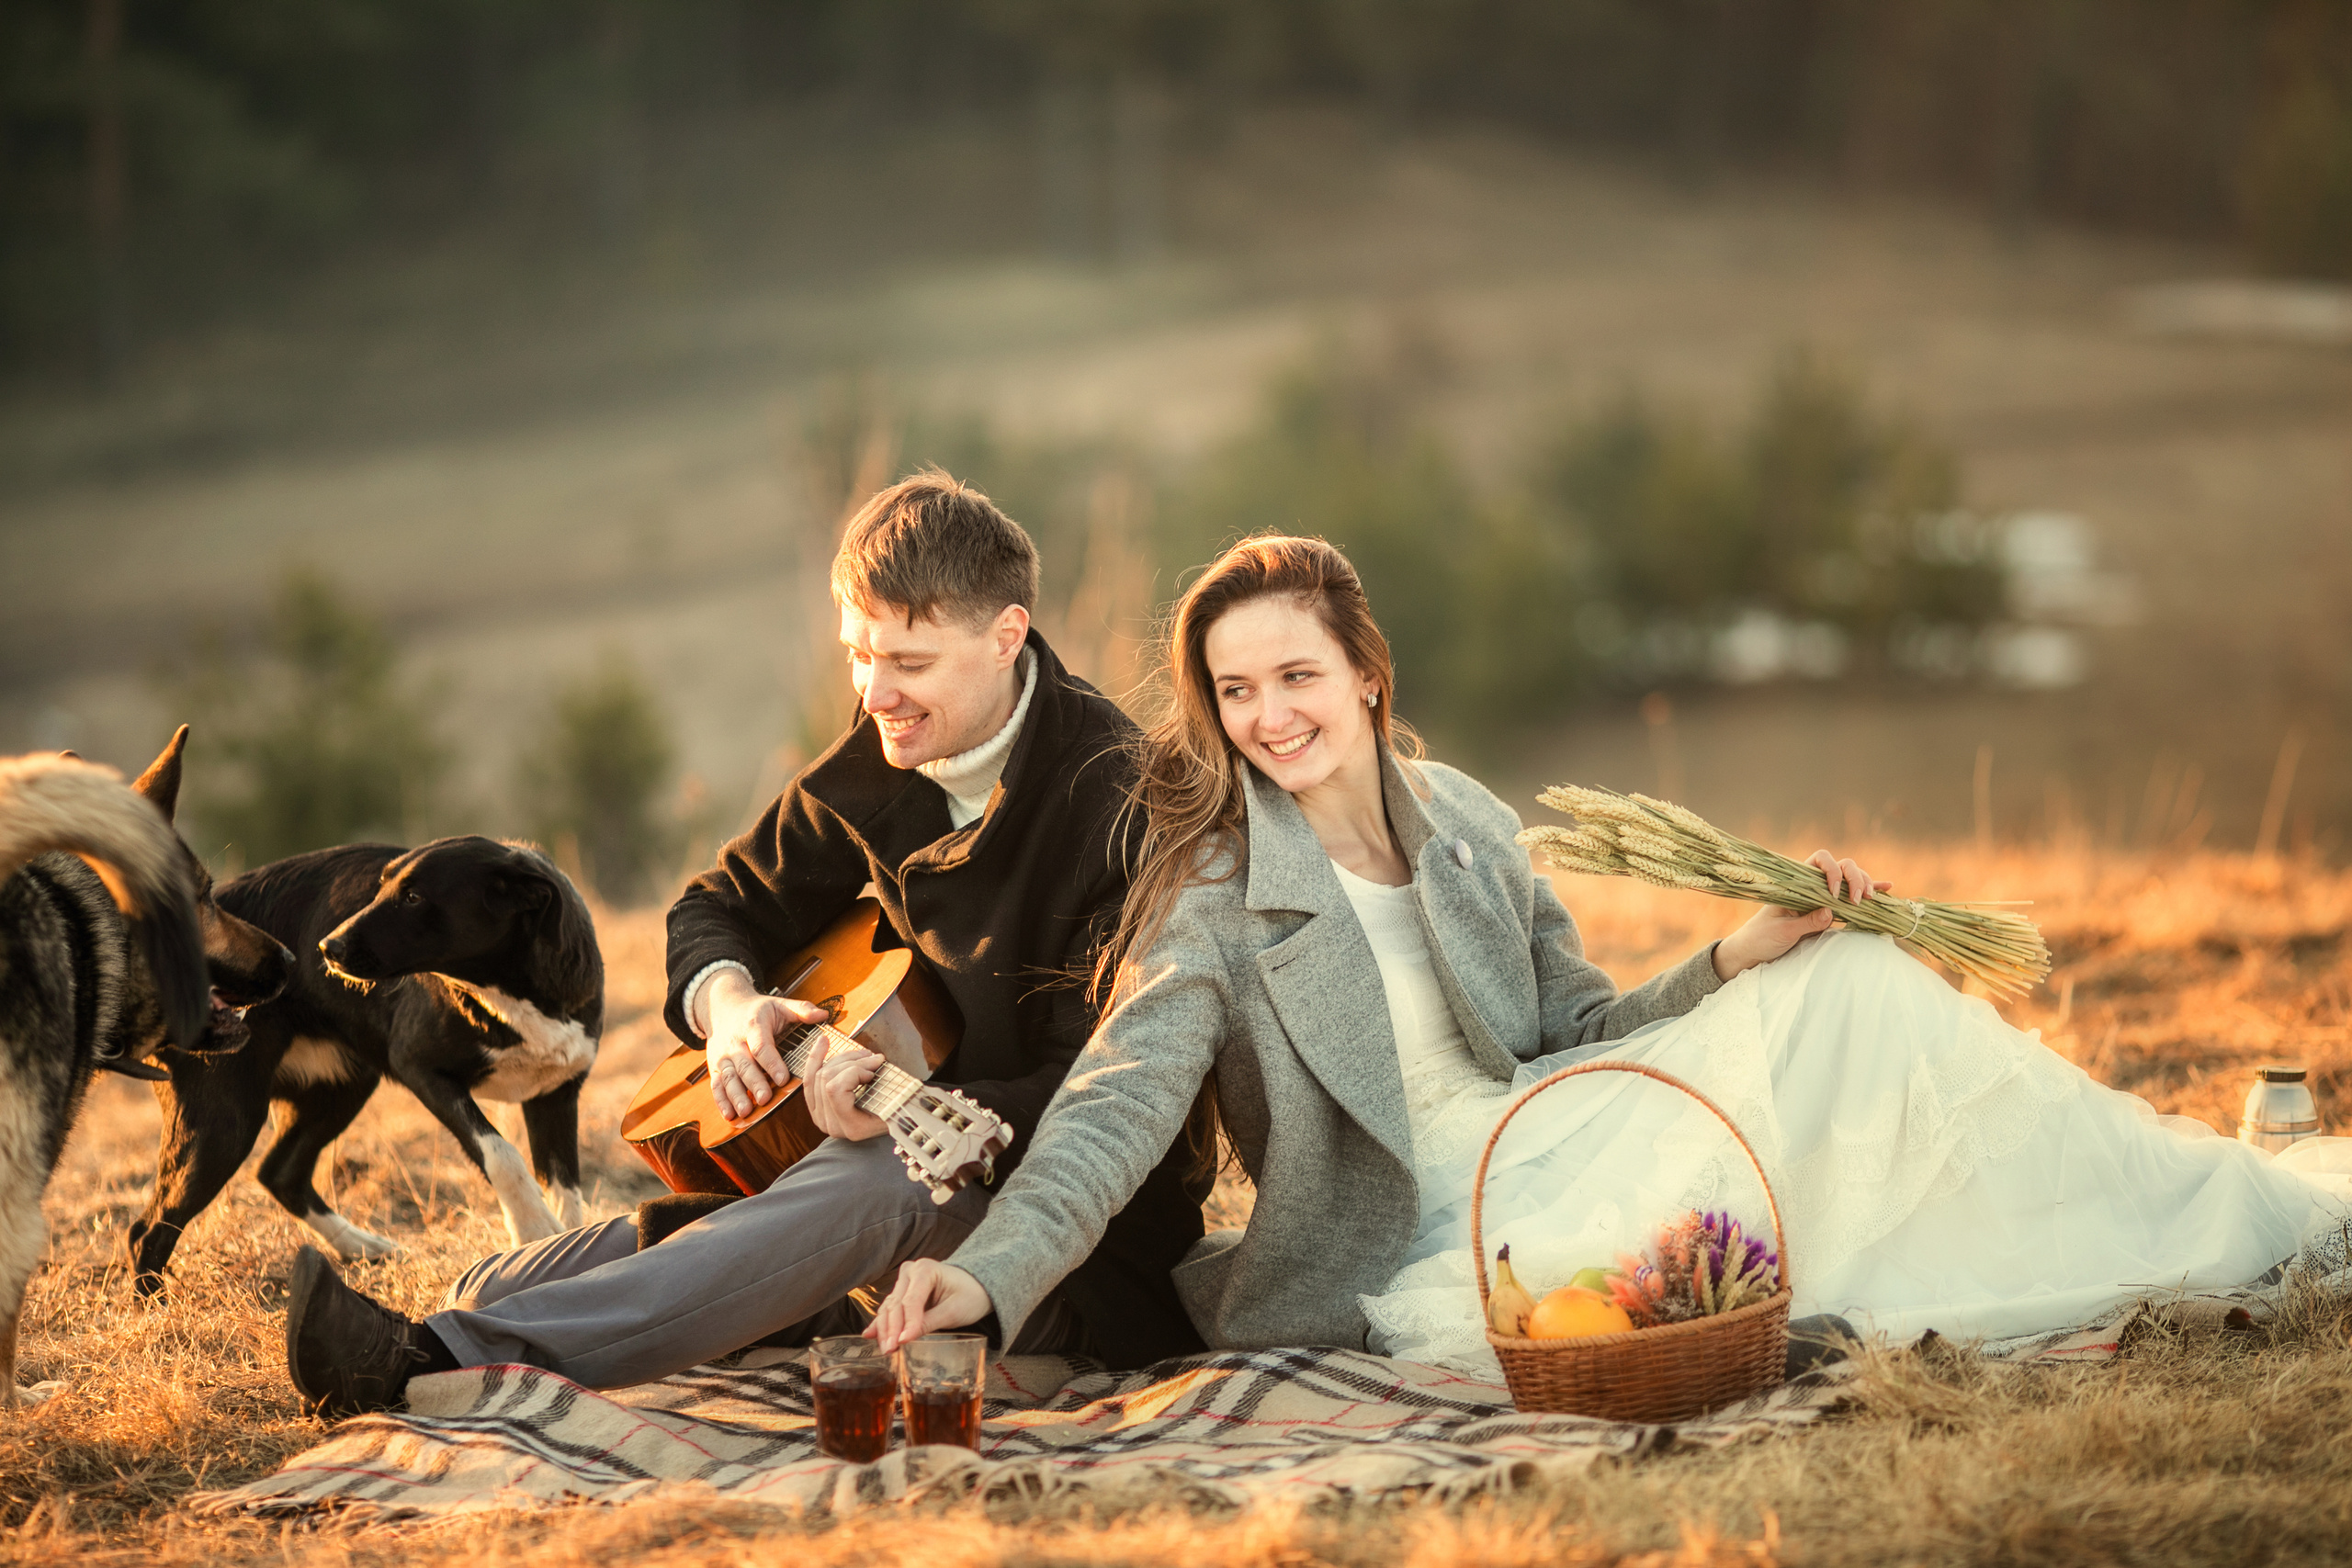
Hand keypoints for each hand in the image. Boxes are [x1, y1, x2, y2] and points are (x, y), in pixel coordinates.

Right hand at [704, 973, 828, 1120]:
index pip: (761, 1047)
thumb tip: (823, 1015)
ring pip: (728, 1078)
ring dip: (736, 1096)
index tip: (783, 1078)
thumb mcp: (779, 1004)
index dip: (772, 1063)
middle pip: (744, 1065)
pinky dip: (721, 1101)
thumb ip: (801, 1009)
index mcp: (753, 1026)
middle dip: (754, 1083)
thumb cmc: (757, 1010)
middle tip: (765, 1099)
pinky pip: (716, 1085)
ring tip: (746, 1111)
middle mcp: (735, 1043)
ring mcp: (723, 1056)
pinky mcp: (715, 1067)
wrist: (723, 1007)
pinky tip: (729, 1115)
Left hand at [805, 1036, 888, 1141]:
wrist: (889, 1126)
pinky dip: (816, 1057)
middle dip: (851, 1061)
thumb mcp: (897, 1102)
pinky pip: (809, 1078)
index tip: (875, 1068)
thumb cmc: (898, 1113)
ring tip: (862, 1055)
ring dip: (842, 1058)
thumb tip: (878, 1060)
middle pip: (826, 1079)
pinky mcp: (816, 1107)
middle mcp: (831, 1125)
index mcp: (851, 1127)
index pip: (835, 1090)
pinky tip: (824, 1040)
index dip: (854, 1071)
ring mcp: (820, 1117)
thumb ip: (889, 1086)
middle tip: (873, 1057)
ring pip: (819, 1074)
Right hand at [865, 1259, 989, 1352]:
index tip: (902, 1343)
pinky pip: (890, 1308)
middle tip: (889, 1350)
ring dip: (885, 1329)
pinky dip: (883, 1323)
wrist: (977, 1287)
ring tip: (885, 1349)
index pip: (911, 1301)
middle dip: (891, 1329)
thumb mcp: (954, 1311)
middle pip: (896, 1304)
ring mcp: (905, 1281)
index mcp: (926, 1269)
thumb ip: (929, 1323)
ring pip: (889, 1307)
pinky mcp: (903, 1292)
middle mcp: (911, 1271)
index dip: (906, 1324)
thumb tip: (904, 1339)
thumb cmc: (970, 1296)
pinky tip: (870, 1335)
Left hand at [1712, 849, 1892, 981]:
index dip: (1831, 870)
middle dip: (1854, 878)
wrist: (1754, 950)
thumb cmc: (1762, 937)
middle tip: (1857, 900)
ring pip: (1850, 879)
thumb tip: (1830, 912)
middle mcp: (1812, 886)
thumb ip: (1806, 922)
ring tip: (1870, 898)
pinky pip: (1852, 898)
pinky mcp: (1830, 911)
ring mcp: (1823, 897)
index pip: (1819, 859)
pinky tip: (1887, 887)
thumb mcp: (1782, 931)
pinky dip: (1870, 891)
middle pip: (1841, 866)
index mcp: (1796, 883)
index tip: (1833, 893)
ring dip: (1864, 884)